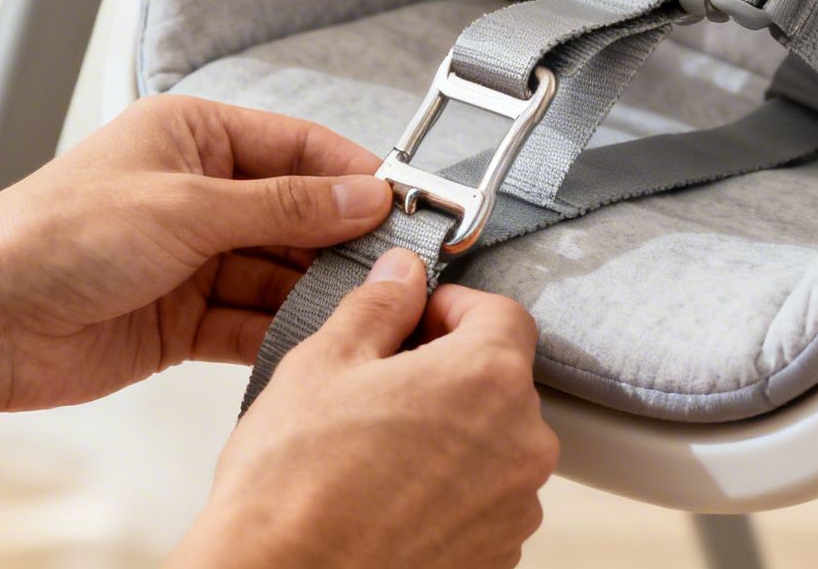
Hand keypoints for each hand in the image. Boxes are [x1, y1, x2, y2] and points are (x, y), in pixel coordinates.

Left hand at [0, 95, 390, 412]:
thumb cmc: (61, 234)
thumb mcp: (188, 207)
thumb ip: (283, 206)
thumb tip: (363, 196)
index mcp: (191, 136)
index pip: (296, 145)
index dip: (352, 173)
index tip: (407, 204)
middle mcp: (195, 192)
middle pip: (294, 212)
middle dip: (340, 240)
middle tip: (399, 266)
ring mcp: (189, 258)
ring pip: (276, 272)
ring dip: (314, 290)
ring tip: (364, 308)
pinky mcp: (181, 319)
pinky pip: (248, 321)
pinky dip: (279, 332)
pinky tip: (315, 341)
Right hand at [173, 250, 558, 568]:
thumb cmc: (296, 485)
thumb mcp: (323, 363)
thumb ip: (378, 307)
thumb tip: (402, 278)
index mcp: (487, 380)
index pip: (502, 314)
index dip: (452, 307)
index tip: (416, 318)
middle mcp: (521, 445)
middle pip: (499, 382)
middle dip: (446, 372)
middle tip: (381, 385)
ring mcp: (514, 509)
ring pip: (492, 444)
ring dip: (450, 434)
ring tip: (378, 449)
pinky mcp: (496, 555)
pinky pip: (483, 500)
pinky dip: (448, 490)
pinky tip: (389, 494)